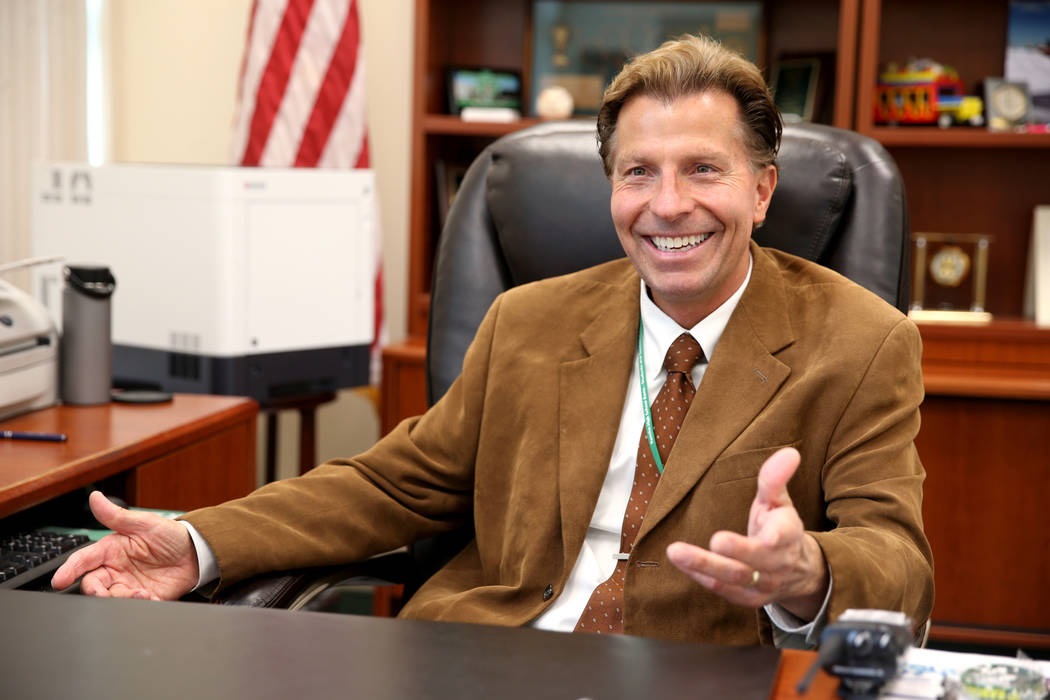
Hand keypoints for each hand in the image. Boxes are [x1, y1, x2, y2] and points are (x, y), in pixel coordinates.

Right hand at [51, 491, 199, 599]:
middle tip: (105, 594)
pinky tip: (150, 598)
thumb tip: (95, 497)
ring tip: (141, 593)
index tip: (60, 580)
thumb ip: (116, 515)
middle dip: (95, 592)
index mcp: (111, 550)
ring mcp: (128, 585)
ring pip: (111, 598)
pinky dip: (139, 605)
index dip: (69, 570)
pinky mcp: (144, 597)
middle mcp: (116, 569)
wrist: (197, 552)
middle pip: (92, 584)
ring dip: (122, 599)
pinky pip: (134, 606)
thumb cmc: (169, 534)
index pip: (83, 561)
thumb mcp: (143, 523)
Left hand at [666, 447, 827, 619]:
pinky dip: (700, 576)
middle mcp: (777, 563)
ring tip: (676, 551)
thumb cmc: (779, 527)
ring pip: (735, 578)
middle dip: (738, 551)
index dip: (777, 535)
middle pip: (757, 560)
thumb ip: (775, 479)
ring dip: (705, 565)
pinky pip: (722, 589)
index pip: (785, 536)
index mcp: (788, 535)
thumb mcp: (779, 501)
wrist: (796, 572)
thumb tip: (790, 452)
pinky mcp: (746, 598)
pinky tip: (680, 562)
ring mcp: (762, 583)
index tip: (768, 531)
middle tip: (716, 540)